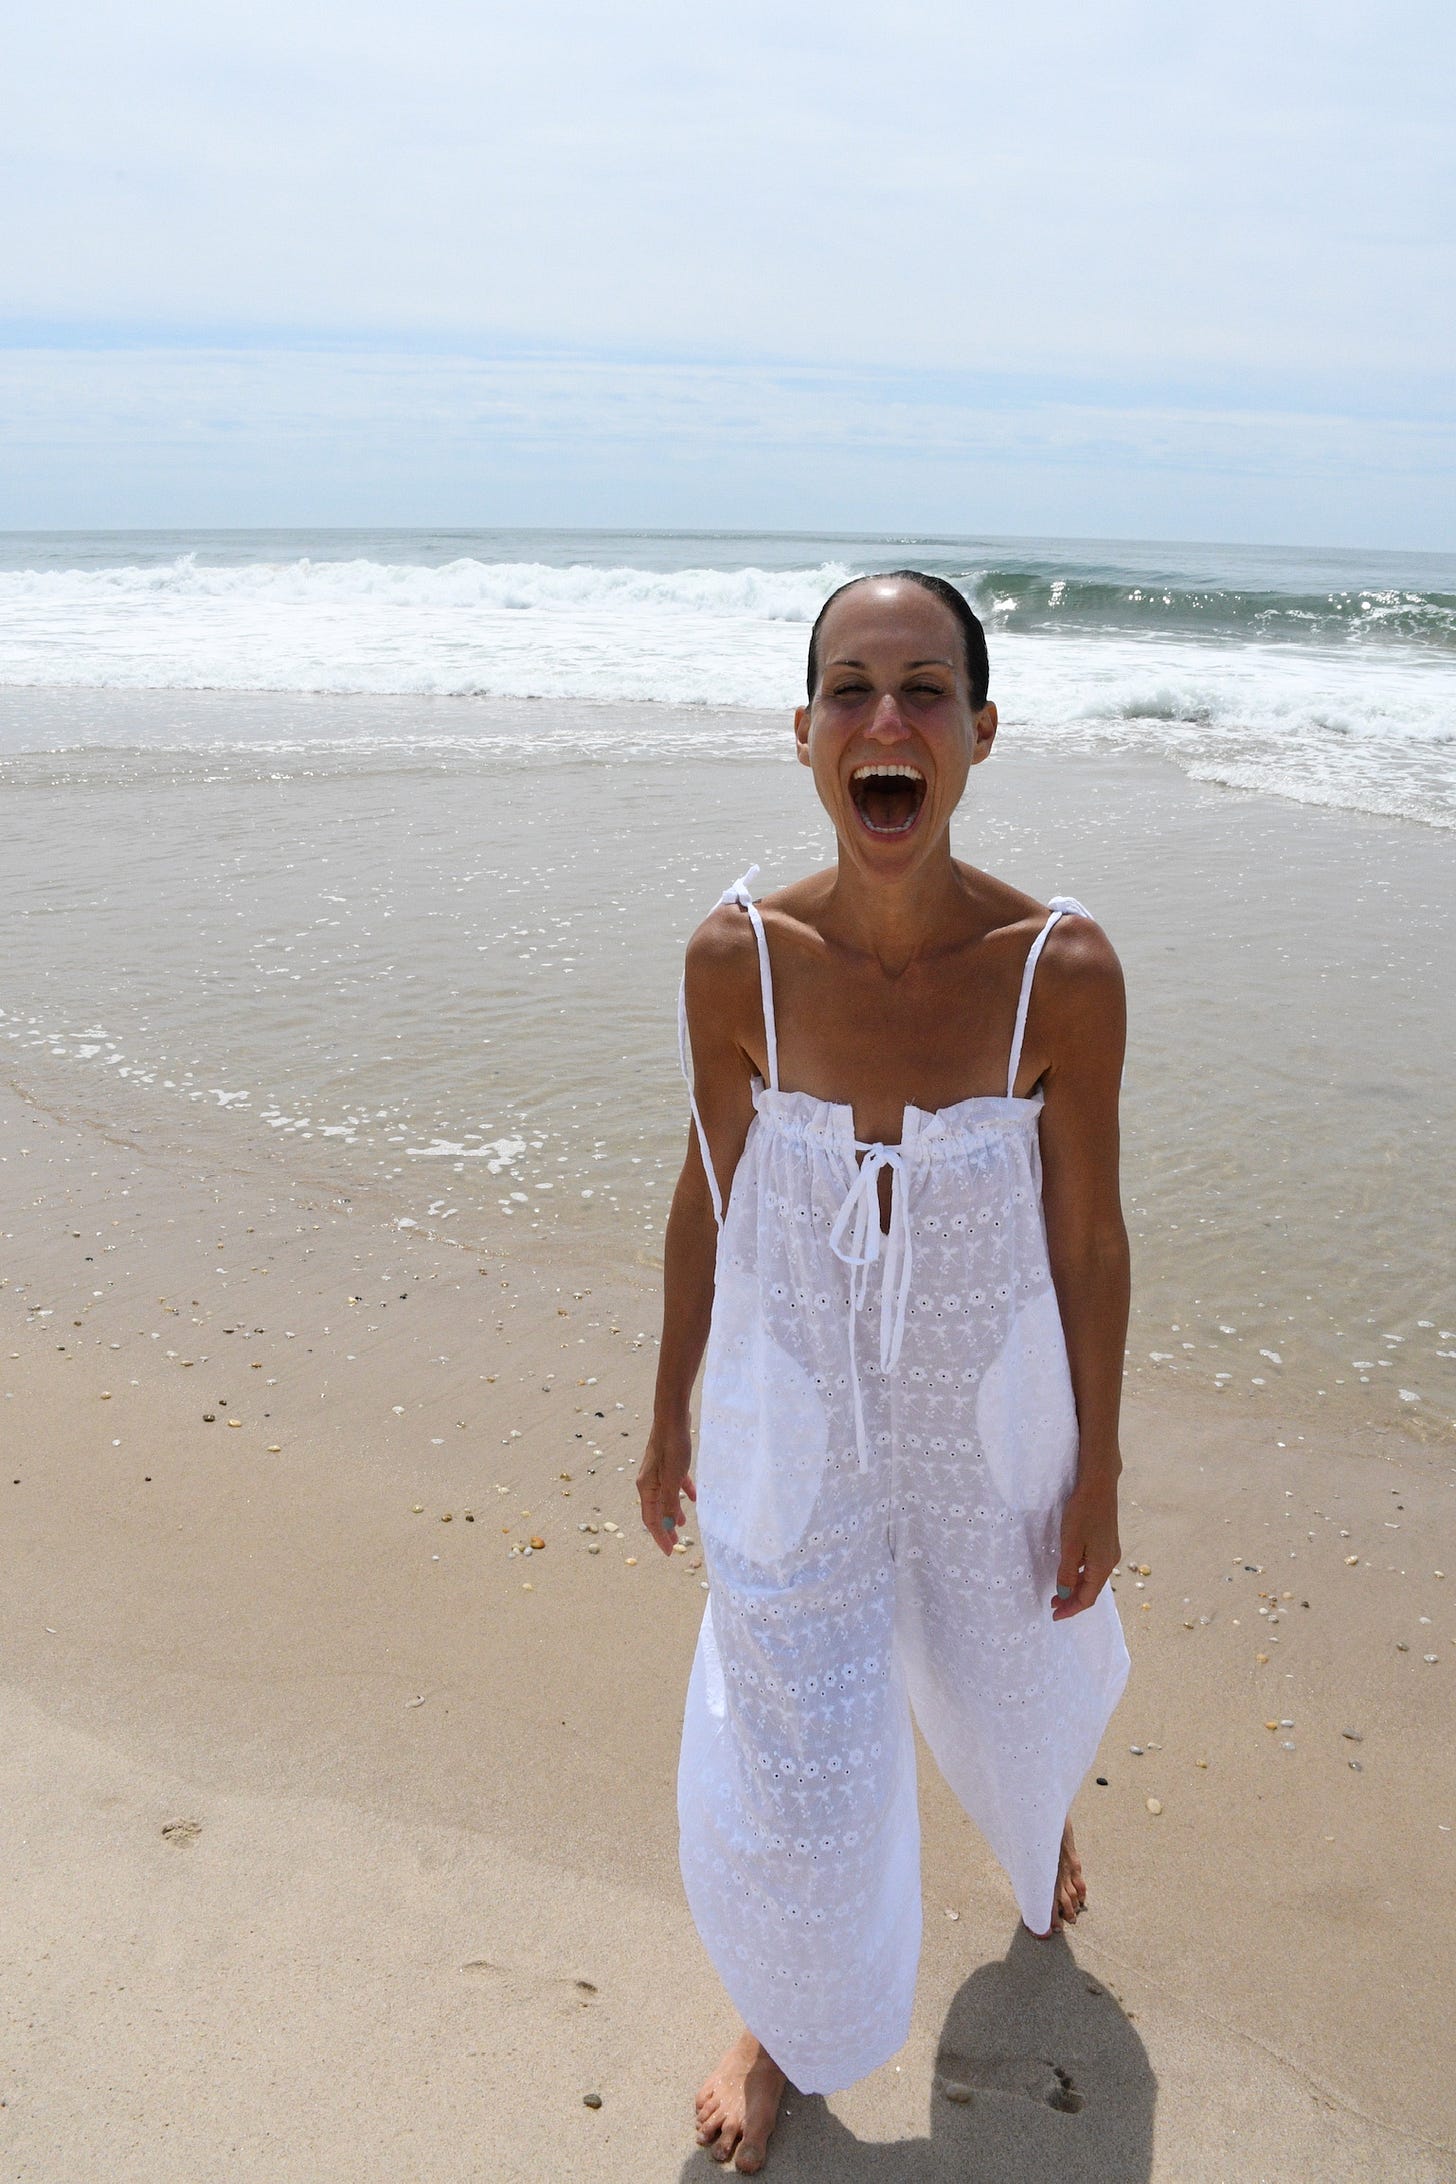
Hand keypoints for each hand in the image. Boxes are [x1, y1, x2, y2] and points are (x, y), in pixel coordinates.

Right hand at [637, 1414, 696, 1557]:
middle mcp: (649, 1481)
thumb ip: (669, 1503)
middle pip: (656, 1510)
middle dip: (665, 1528)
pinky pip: (675, 1483)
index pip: (651, 1519)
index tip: (669, 1552)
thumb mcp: (672, 1479)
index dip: (659, 1537)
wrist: (672, 1417)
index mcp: (646, 1487)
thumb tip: (666, 1526)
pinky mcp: (669, 1462)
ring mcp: (658, 1472)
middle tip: (676, 1544)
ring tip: (682, 1523)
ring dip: (673, 1512)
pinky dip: (682, 1492)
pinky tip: (693, 1497)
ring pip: (665, 1498)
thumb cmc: (672, 1447)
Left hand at [1051, 1467, 1119, 1619]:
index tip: (1054, 1616)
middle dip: (1072, 1600)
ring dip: (1076, 1587)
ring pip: (1092, 1578)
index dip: (1071, 1609)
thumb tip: (1064, 1594)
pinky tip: (1069, 1571)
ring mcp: (1109, 1551)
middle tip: (1053, 1606)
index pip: (1087, 1598)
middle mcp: (1109, 1562)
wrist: (1099, 1484)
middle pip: (1091, 1590)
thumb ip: (1067, 1572)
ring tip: (1058, 1592)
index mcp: (1102, 1566)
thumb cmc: (1083, 1513)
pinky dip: (1080, 1574)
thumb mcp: (1070, 1544)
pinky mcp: (1106, 1541)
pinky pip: (1093, 1566)